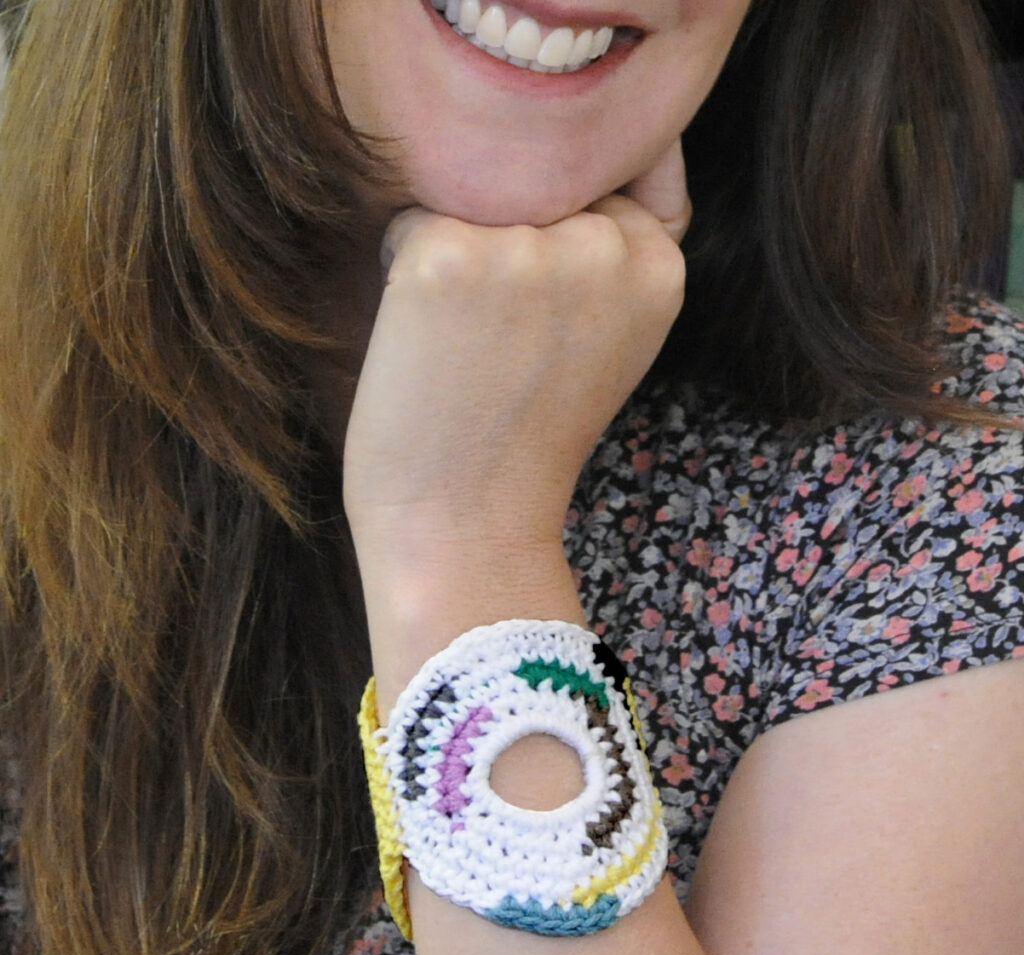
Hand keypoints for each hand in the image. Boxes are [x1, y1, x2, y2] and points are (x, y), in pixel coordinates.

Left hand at [343, 140, 688, 560]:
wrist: (468, 526)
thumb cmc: (526, 437)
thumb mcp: (611, 340)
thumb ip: (618, 255)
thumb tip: (589, 166)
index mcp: (658, 266)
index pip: (603, 183)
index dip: (555, 242)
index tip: (541, 322)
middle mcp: (605, 244)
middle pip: (532, 181)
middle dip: (506, 236)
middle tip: (499, 340)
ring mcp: (527, 249)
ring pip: (472, 195)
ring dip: (457, 251)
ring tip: (465, 342)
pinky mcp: (448, 256)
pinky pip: (411, 222)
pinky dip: (404, 273)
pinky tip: (427, 342)